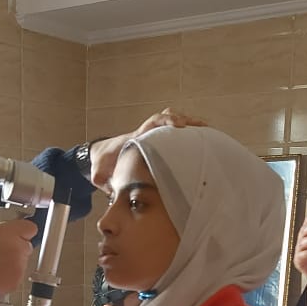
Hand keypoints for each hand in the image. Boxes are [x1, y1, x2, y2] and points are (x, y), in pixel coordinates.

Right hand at [0, 218, 37, 295]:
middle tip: (1, 250)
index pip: (30, 227)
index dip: (22, 230)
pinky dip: (10, 274)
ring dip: (13, 261)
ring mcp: (21, 264)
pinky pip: (18, 274)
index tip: (16, 232)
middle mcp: (19, 247)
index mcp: (10, 232)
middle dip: (16, 247)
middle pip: (26, 244)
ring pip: (22, 260)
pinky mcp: (19, 278)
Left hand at [89, 107, 206, 190]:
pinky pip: (173, 138)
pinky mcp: (156, 146)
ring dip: (189, 127)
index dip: (167, 121)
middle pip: (168, 118)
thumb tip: (107, 187)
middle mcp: (146, 135)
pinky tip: (200, 145)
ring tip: (207, 133)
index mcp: (135, 137)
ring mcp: (152, 139)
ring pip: (172, 126)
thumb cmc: (101, 165)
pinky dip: (186, 138)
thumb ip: (101, 179)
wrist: (100, 159)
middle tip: (202, 127)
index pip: (154, 123)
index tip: (180, 125)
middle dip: (185, 120)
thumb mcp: (98, 173)